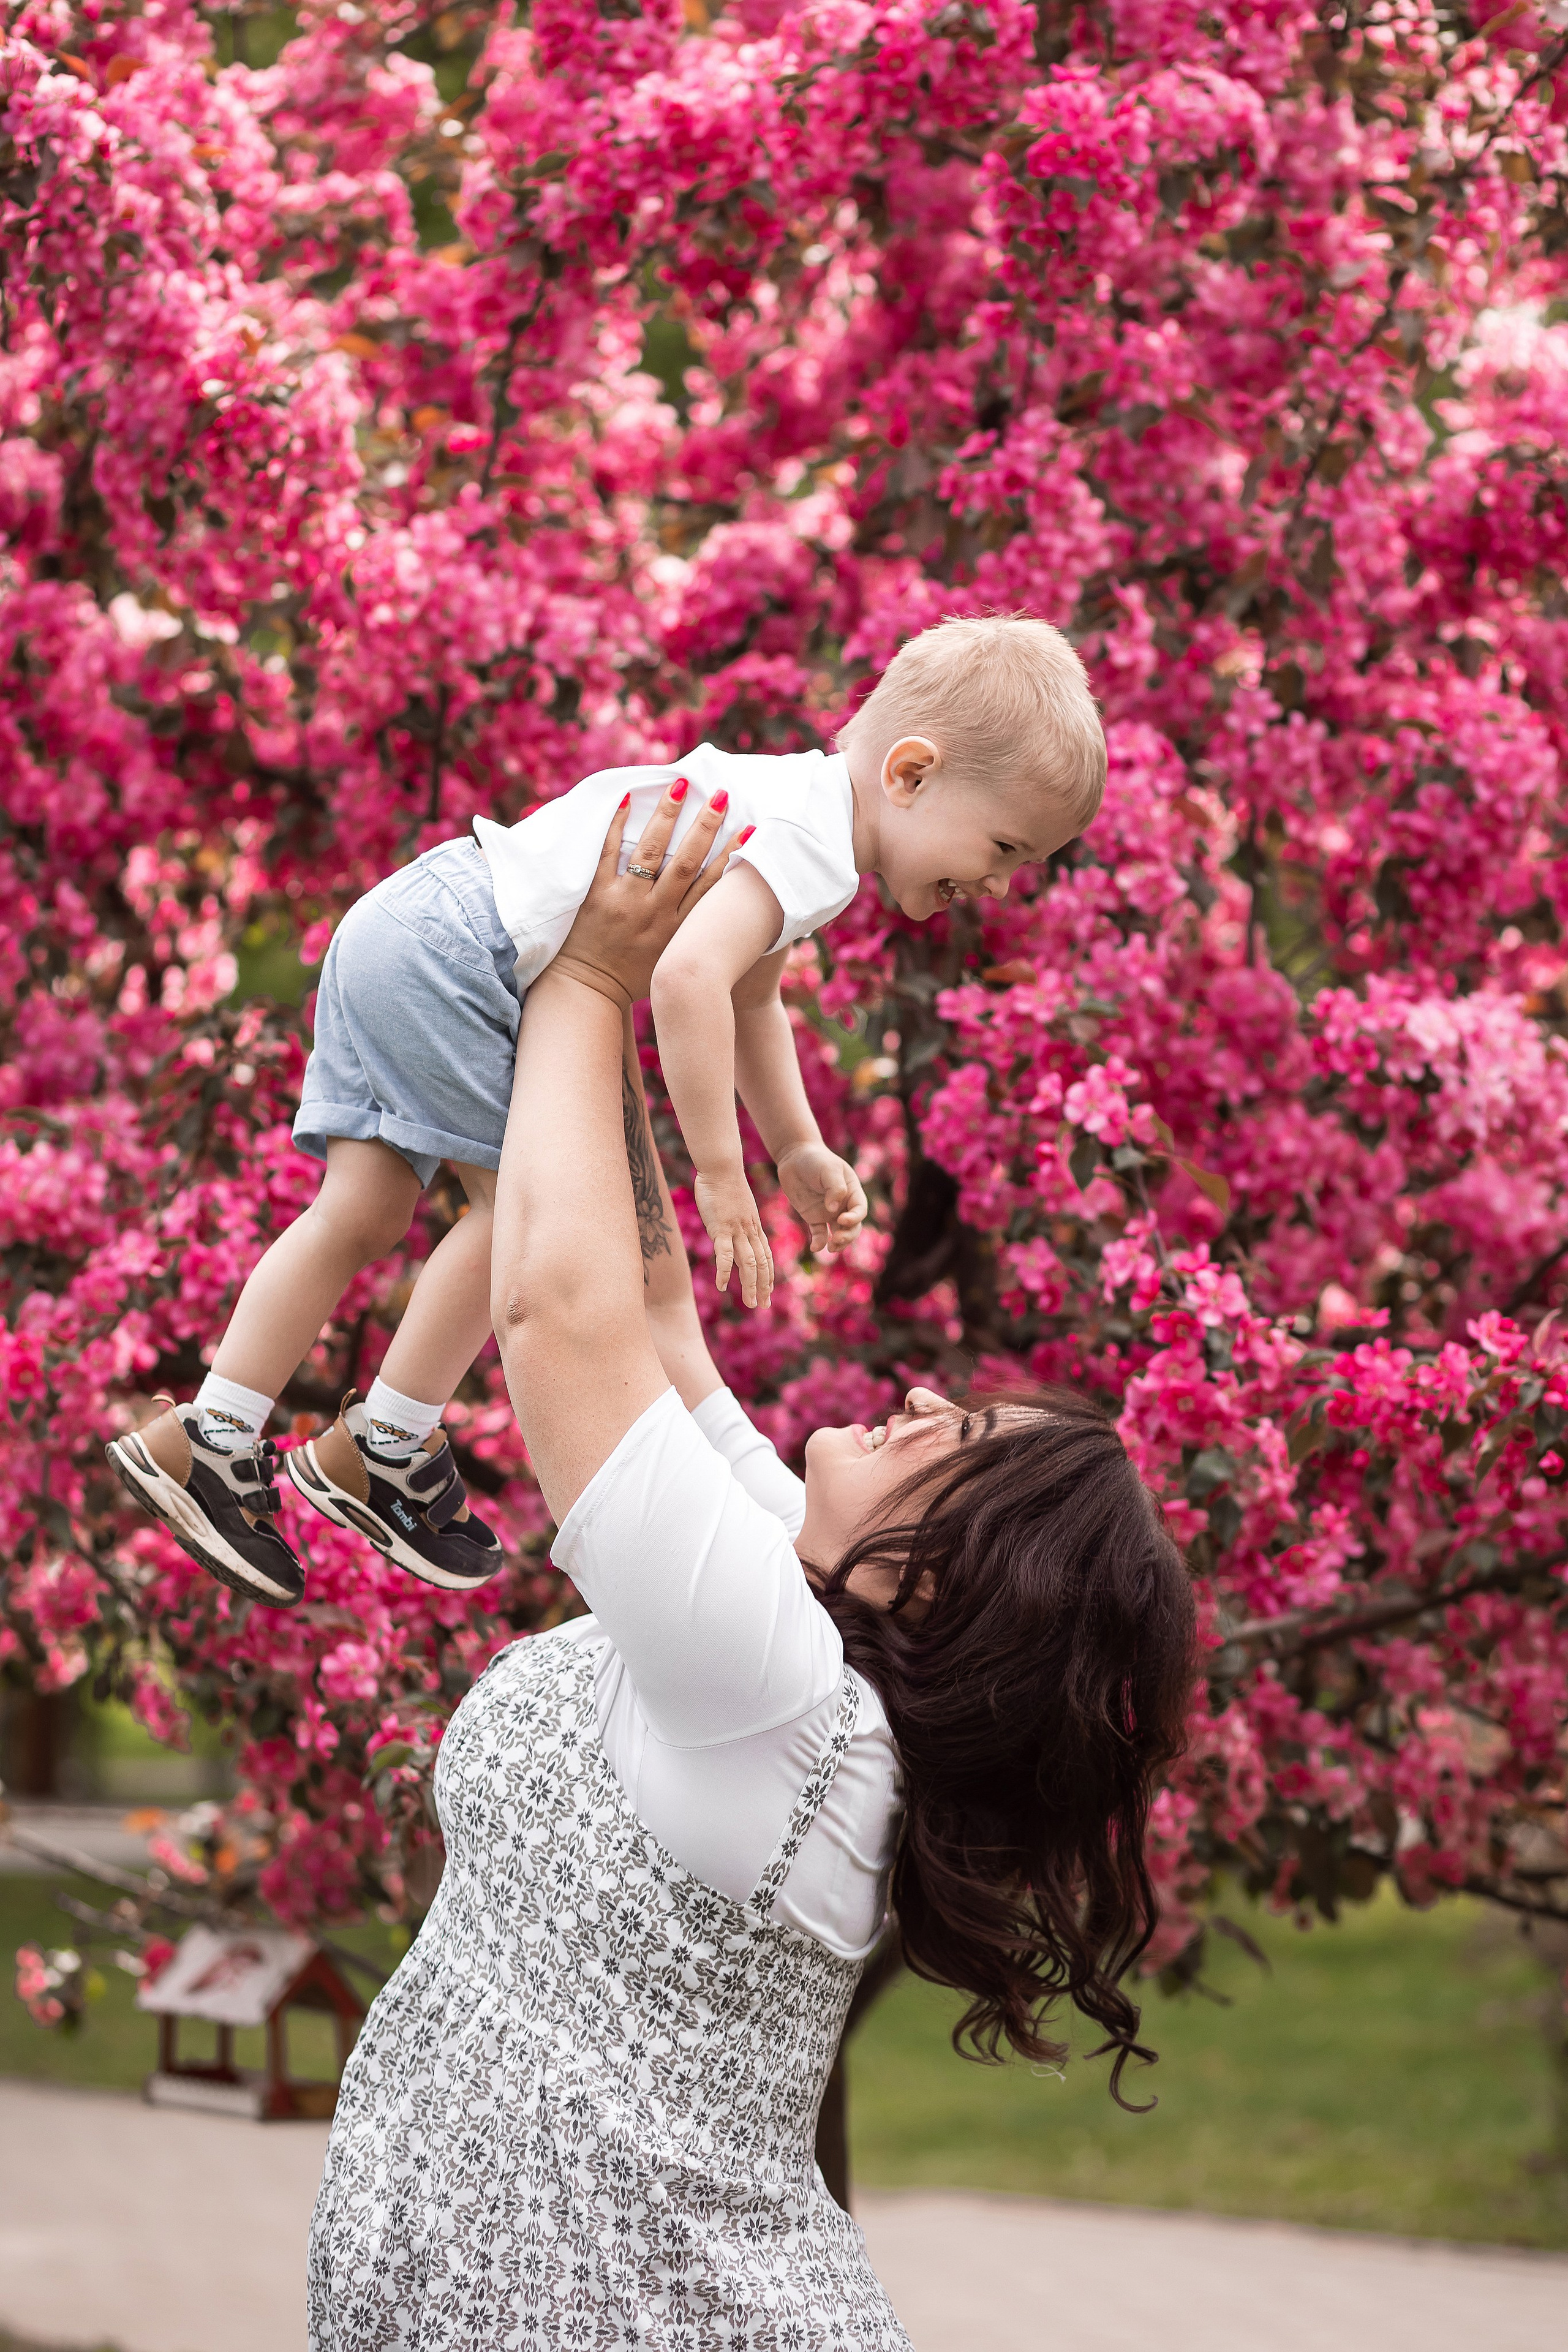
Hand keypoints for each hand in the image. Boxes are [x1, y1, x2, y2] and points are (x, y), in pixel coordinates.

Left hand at [550, 780, 730, 1006]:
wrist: (590, 989)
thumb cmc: (636, 975)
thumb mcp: (673, 955)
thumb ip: (692, 928)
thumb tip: (720, 902)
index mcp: (678, 927)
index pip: (710, 885)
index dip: (732, 856)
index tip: (750, 830)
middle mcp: (655, 912)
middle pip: (686, 862)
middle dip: (705, 826)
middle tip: (720, 795)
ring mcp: (625, 901)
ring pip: (650, 852)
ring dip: (667, 816)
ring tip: (679, 784)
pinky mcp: (597, 895)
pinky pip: (607, 853)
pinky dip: (617, 825)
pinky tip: (627, 798)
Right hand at [693, 1166, 773, 1309]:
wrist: (722, 1167)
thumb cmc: (725, 1185)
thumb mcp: (736, 1208)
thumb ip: (736, 1223)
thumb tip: (732, 1232)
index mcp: (753, 1228)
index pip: (766, 1257)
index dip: (768, 1276)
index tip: (768, 1292)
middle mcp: (749, 1232)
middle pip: (761, 1264)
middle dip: (763, 1286)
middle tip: (762, 1306)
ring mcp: (737, 1231)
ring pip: (749, 1263)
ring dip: (751, 1285)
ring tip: (750, 1303)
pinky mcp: (721, 1228)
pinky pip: (725, 1254)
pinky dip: (725, 1272)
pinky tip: (722, 1286)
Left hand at [777, 1142, 866, 1254]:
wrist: (794, 1157)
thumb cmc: (816, 1160)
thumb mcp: (829, 1169)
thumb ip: (835, 1188)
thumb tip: (833, 1210)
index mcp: (852, 1192)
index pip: (860, 1210)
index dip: (854, 1218)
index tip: (842, 1219)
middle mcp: (843, 1204)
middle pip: (853, 1226)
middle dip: (848, 1235)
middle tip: (837, 1239)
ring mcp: (829, 1212)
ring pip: (838, 1233)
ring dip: (838, 1243)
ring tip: (831, 1249)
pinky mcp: (813, 1217)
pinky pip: (819, 1233)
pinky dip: (819, 1242)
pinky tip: (815, 1248)